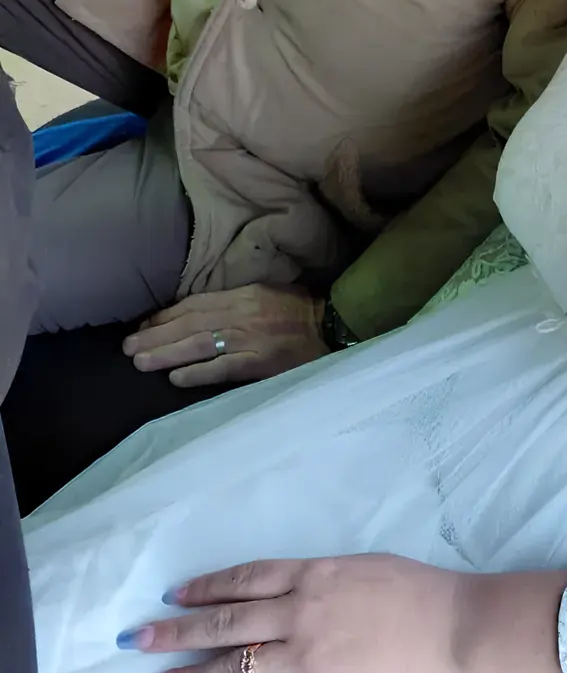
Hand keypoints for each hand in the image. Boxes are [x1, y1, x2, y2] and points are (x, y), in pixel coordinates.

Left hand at [122, 284, 329, 385]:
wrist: (333, 324)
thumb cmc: (300, 310)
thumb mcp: (265, 294)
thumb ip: (233, 303)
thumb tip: (196, 316)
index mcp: (242, 294)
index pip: (194, 305)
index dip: (164, 317)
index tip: (141, 327)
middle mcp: (241, 313)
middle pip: (189, 325)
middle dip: (155, 336)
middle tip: (127, 349)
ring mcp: (249, 338)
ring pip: (199, 345)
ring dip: (166, 354)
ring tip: (140, 363)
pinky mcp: (259, 361)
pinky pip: (222, 368)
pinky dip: (197, 373)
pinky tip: (175, 378)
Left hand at [122, 555, 566, 672]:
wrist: (451, 627)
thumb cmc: (416, 590)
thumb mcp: (361, 565)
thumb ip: (319, 579)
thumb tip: (286, 590)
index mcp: (313, 572)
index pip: (244, 578)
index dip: (206, 587)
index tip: (176, 594)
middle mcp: (300, 610)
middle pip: (226, 621)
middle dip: (178, 631)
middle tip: (139, 639)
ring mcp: (307, 654)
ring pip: (235, 665)